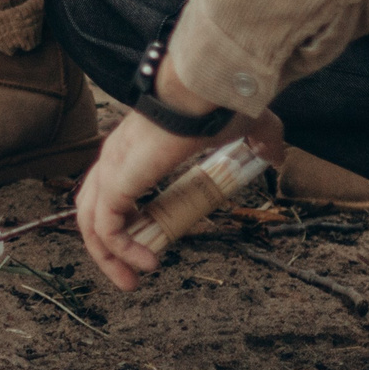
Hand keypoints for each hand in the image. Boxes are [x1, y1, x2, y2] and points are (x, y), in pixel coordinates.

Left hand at [75, 60, 284, 290]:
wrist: (207, 89)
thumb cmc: (220, 103)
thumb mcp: (248, 127)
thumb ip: (261, 142)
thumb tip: (277, 156)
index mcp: (136, 148)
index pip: (114, 190)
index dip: (126, 221)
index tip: (148, 248)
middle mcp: (116, 158)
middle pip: (93, 209)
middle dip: (108, 248)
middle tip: (132, 277)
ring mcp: (112, 167)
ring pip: (91, 222)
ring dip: (109, 256)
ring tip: (135, 280)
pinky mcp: (116, 179)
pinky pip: (106, 227)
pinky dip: (121, 250)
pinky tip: (148, 263)